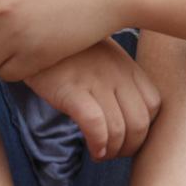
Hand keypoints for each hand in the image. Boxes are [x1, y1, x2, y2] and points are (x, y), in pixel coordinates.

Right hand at [26, 38, 161, 160]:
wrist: (31, 31)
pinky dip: (98, 143)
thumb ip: (115, 75)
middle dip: (131, 147)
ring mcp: (95, 81)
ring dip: (113, 151)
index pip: (153, 104)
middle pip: (140, 122)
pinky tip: (92, 150)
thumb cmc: (63, 49)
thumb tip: (120, 108)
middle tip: (114, 154)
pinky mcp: (72, 90)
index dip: (145, 129)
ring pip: (119, 128)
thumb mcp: (99, 54)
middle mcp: (116, 73)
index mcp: (126, 65)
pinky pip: (95, 125)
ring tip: (100, 155)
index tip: (128, 138)